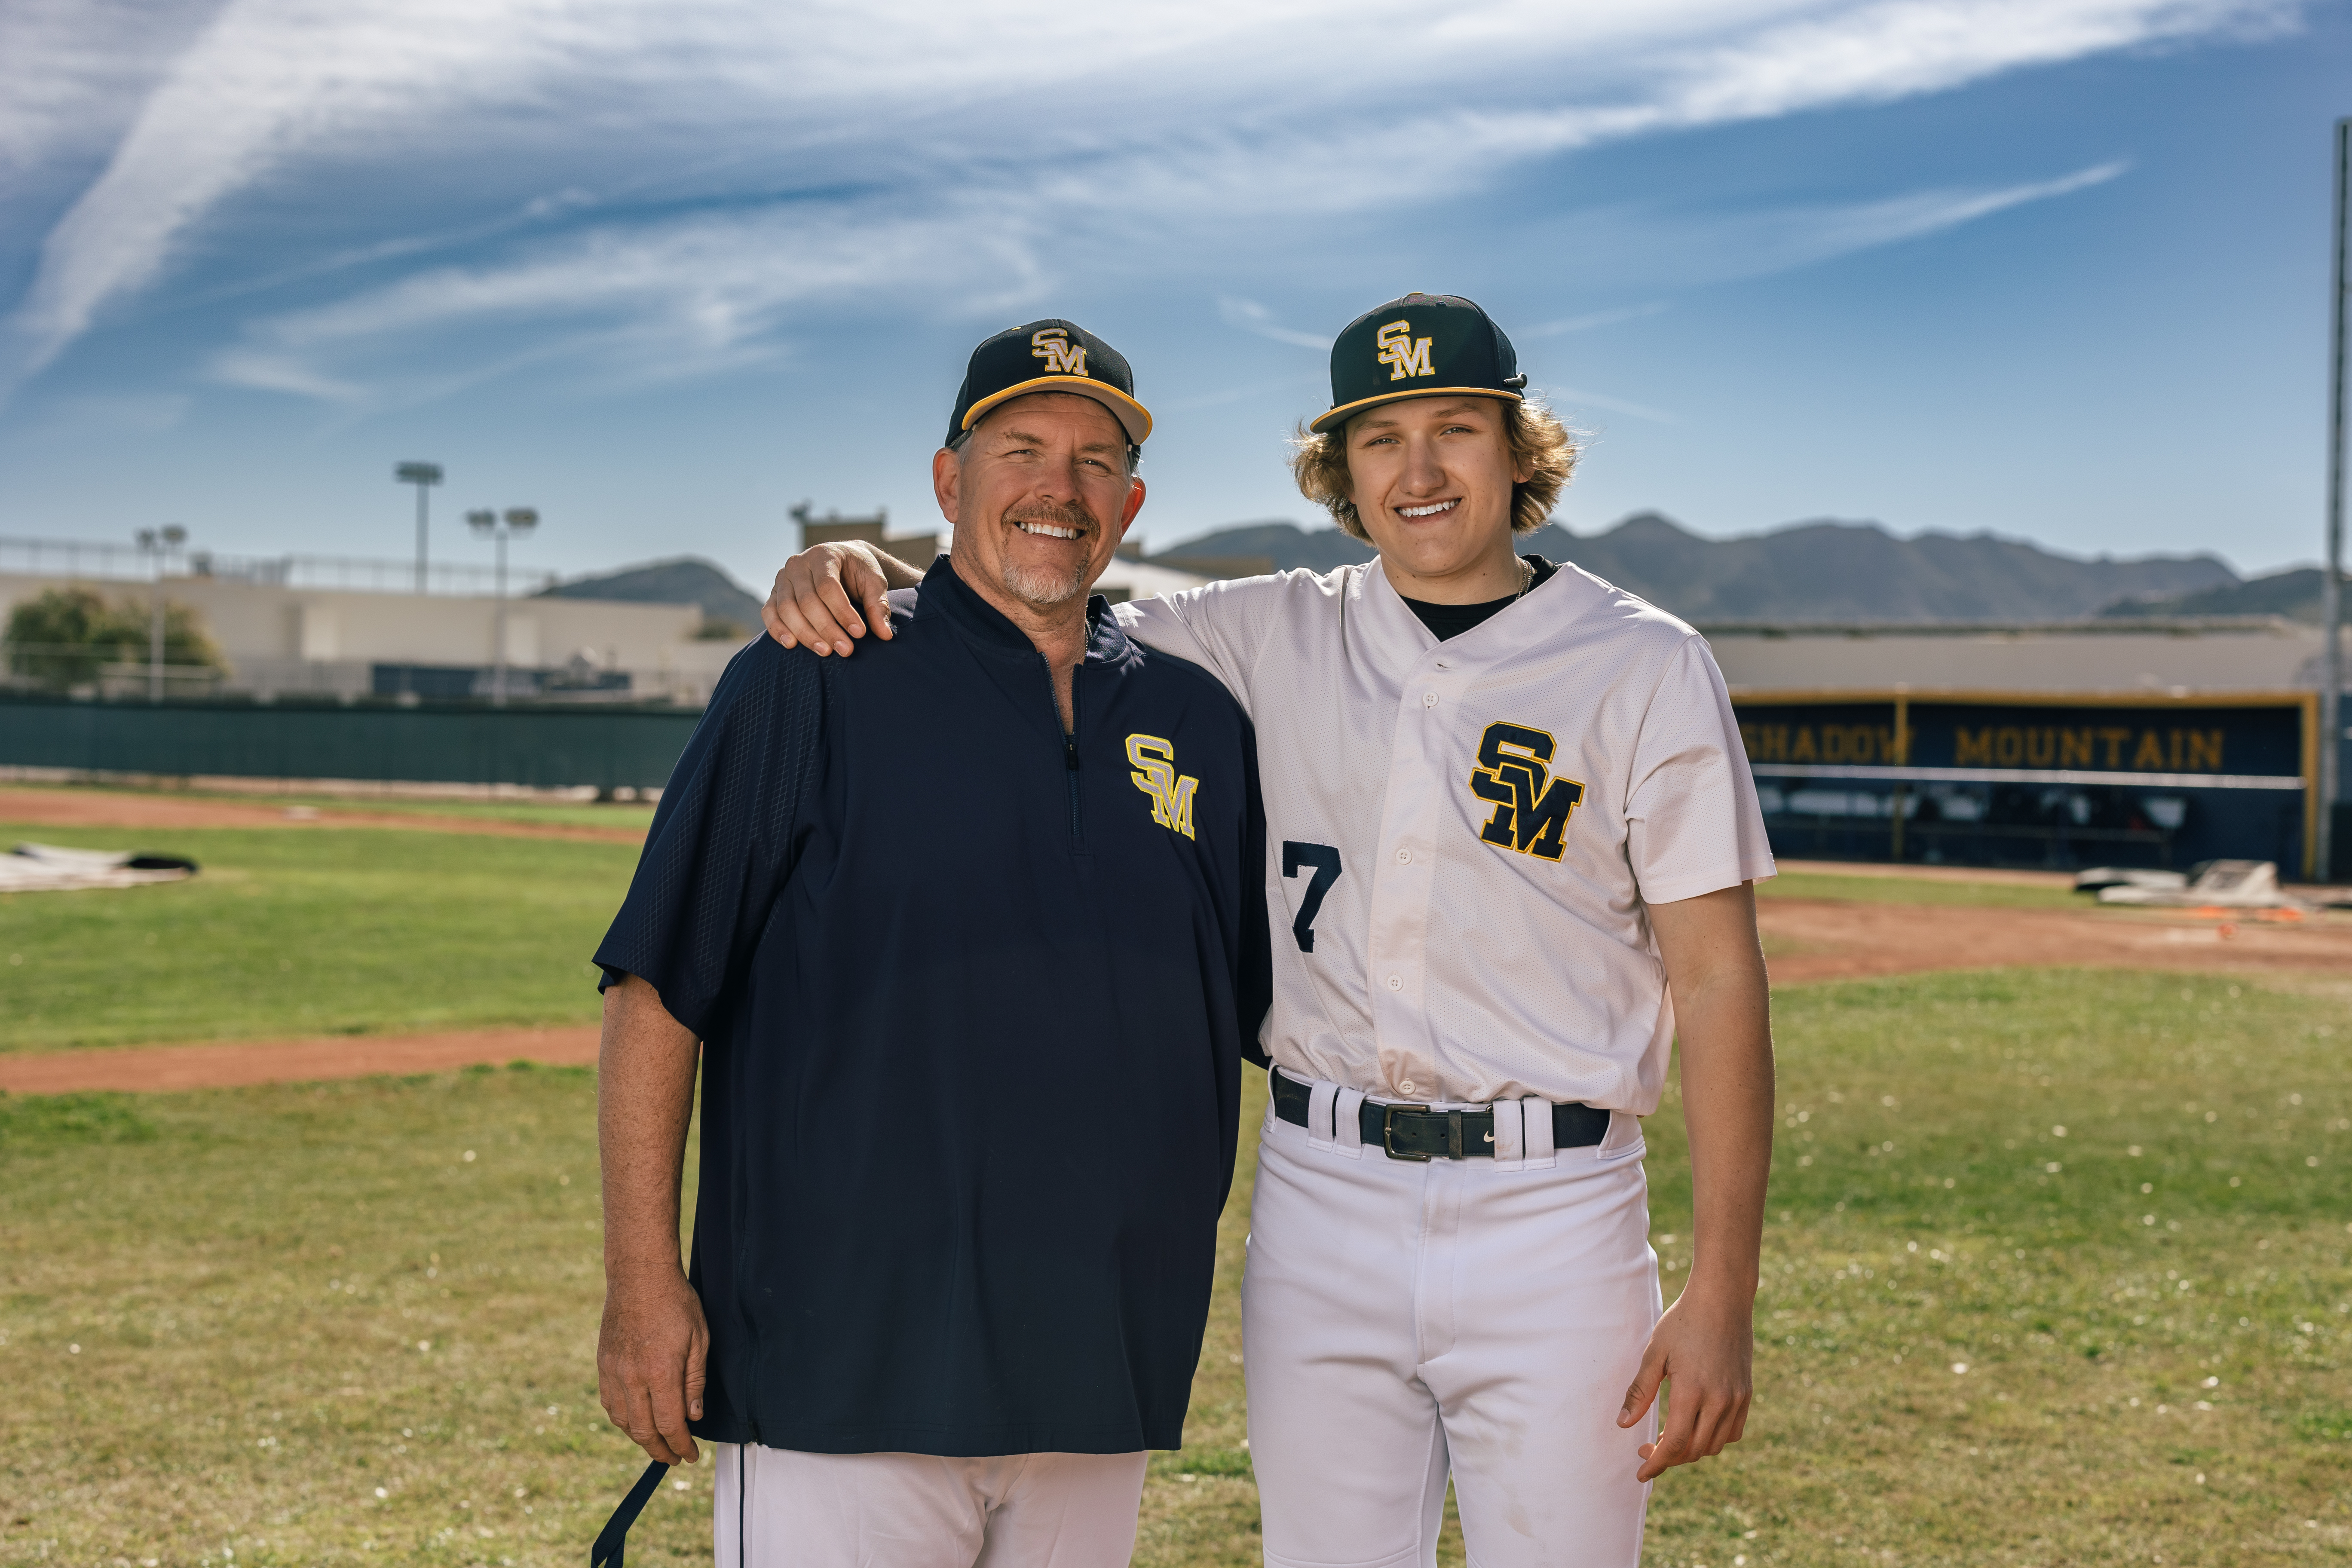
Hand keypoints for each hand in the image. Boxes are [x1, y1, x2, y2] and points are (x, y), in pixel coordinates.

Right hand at [598, 1266, 709, 1464]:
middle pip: (643, 1430)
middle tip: (675, 1458)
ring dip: (640, 1439)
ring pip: (623, 1421)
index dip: (681, 1445)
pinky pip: (610, 1404)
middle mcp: (632, 1377)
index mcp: (660, 1372)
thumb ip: (695, 1382)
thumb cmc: (676, 1303)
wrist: (639, 1276)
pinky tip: (635, 1422)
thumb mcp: (699, 1339)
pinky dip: (623, 1420)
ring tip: (657, 1444)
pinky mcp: (603, 1365)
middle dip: (661, 1450)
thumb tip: (693, 1416)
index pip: (670, 1424)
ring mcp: (613, 1372)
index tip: (690, 1456)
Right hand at [763, 541, 893, 656]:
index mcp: (824, 555)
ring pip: (787, 609)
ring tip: (825, 652)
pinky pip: (769, 612)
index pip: (828, 586)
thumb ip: (878, 605)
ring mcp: (783, 578)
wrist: (842, 562)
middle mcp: (798, 564)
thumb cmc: (858, 572)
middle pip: (807, 600)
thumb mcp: (874, 582)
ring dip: (805, 634)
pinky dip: (777, 630)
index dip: (842, 612)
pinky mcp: (774, 593)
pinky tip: (791, 645)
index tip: (860, 634)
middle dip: (826, 628)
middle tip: (845, 650)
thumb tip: (884, 634)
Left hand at [1618, 1286, 1752, 1481]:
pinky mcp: (1746, 1394)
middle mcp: (1719, 1401)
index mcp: (1692, 1392)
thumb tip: (1623, 1424)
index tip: (1641, 1473)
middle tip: (1647, 1450)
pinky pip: (1732, 1432)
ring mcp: (1737, 1399)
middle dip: (1669, 1458)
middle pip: (1693, 1449)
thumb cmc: (1683, 1323)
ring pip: (1714, 1445)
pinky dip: (1713, 1439)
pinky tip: (1696, 1428)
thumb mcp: (1655, 1354)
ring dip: (1690, 1450)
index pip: (1674, 1444)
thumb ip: (1640, 1392)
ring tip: (1668, 1439)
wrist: (1723, 1300)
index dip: (1656, 1463)